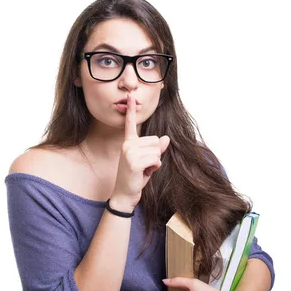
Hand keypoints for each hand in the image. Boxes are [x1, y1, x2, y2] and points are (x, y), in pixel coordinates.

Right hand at [111, 93, 169, 210]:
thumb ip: (157, 149)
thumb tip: (166, 138)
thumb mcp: (148, 161)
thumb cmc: (135, 177)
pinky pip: (156, 159)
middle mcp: (128, 145)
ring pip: (157, 150)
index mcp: (129, 142)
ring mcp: (129, 152)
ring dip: (155, 162)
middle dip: (155, 155)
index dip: (131, 110)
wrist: (124, 194)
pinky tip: (144, 173)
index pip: (130, 124)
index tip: (131, 97)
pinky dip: (154, 168)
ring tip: (143, 170)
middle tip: (144, 166)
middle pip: (156, 141)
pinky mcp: (134, 162)